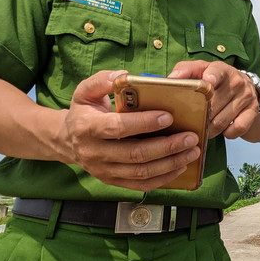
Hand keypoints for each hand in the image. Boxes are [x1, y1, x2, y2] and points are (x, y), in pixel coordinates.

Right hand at [62, 70, 201, 190]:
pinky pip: (141, 185)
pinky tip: (180, 167)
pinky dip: (163, 178)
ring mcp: (104, 170)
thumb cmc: (83, 111)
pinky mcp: (113, 181)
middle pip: (135, 154)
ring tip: (192, 151)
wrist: (67, 141)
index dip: (144, 123)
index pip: (118, 128)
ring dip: (170, 163)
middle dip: (167, 146)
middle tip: (190, 137)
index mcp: (87, 127)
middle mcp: (95, 153)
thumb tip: (125, 75)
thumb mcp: (85, 91)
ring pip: (141, 172)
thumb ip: (102, 80)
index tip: (168, 116)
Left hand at [169, 61, 258, 138]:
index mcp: (221, 69)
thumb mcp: (201, 70)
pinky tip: (222, 130)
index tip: (208, 81)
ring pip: (222, 120)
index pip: (217, 71)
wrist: (246, 88)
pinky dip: (227, 133)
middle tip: (190, 121)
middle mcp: (236, 81)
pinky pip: (238, 128)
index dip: (212, 77)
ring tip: (203, 128)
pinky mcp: (252, 111)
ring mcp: (246, 96)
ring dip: (209, 129)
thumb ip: (185, 71)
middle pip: (214, 104)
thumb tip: (171, 80)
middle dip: (199, 116)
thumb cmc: (216, 80)